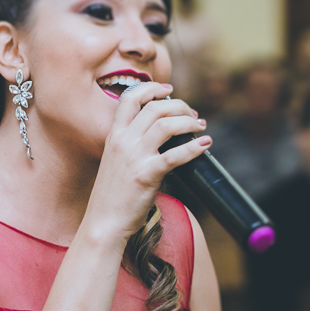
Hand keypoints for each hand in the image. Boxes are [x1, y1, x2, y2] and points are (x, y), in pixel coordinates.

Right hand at [85, 83, 209, 241]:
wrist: (103, 222)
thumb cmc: (112, 195)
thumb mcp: (115, 161)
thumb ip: (131, 144)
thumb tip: (160, 134)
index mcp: (113, 136)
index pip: (130, 98)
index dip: (151, 88)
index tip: (168, 89)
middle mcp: (122, 142)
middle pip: (154, 108)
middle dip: (179, 106)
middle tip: (193, 115)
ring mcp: (133, 158)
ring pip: (166, 125)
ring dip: (188, 122)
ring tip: (200, 127)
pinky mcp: (146, 175)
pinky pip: (175, 155)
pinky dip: (194, 147)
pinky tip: (205, 145)